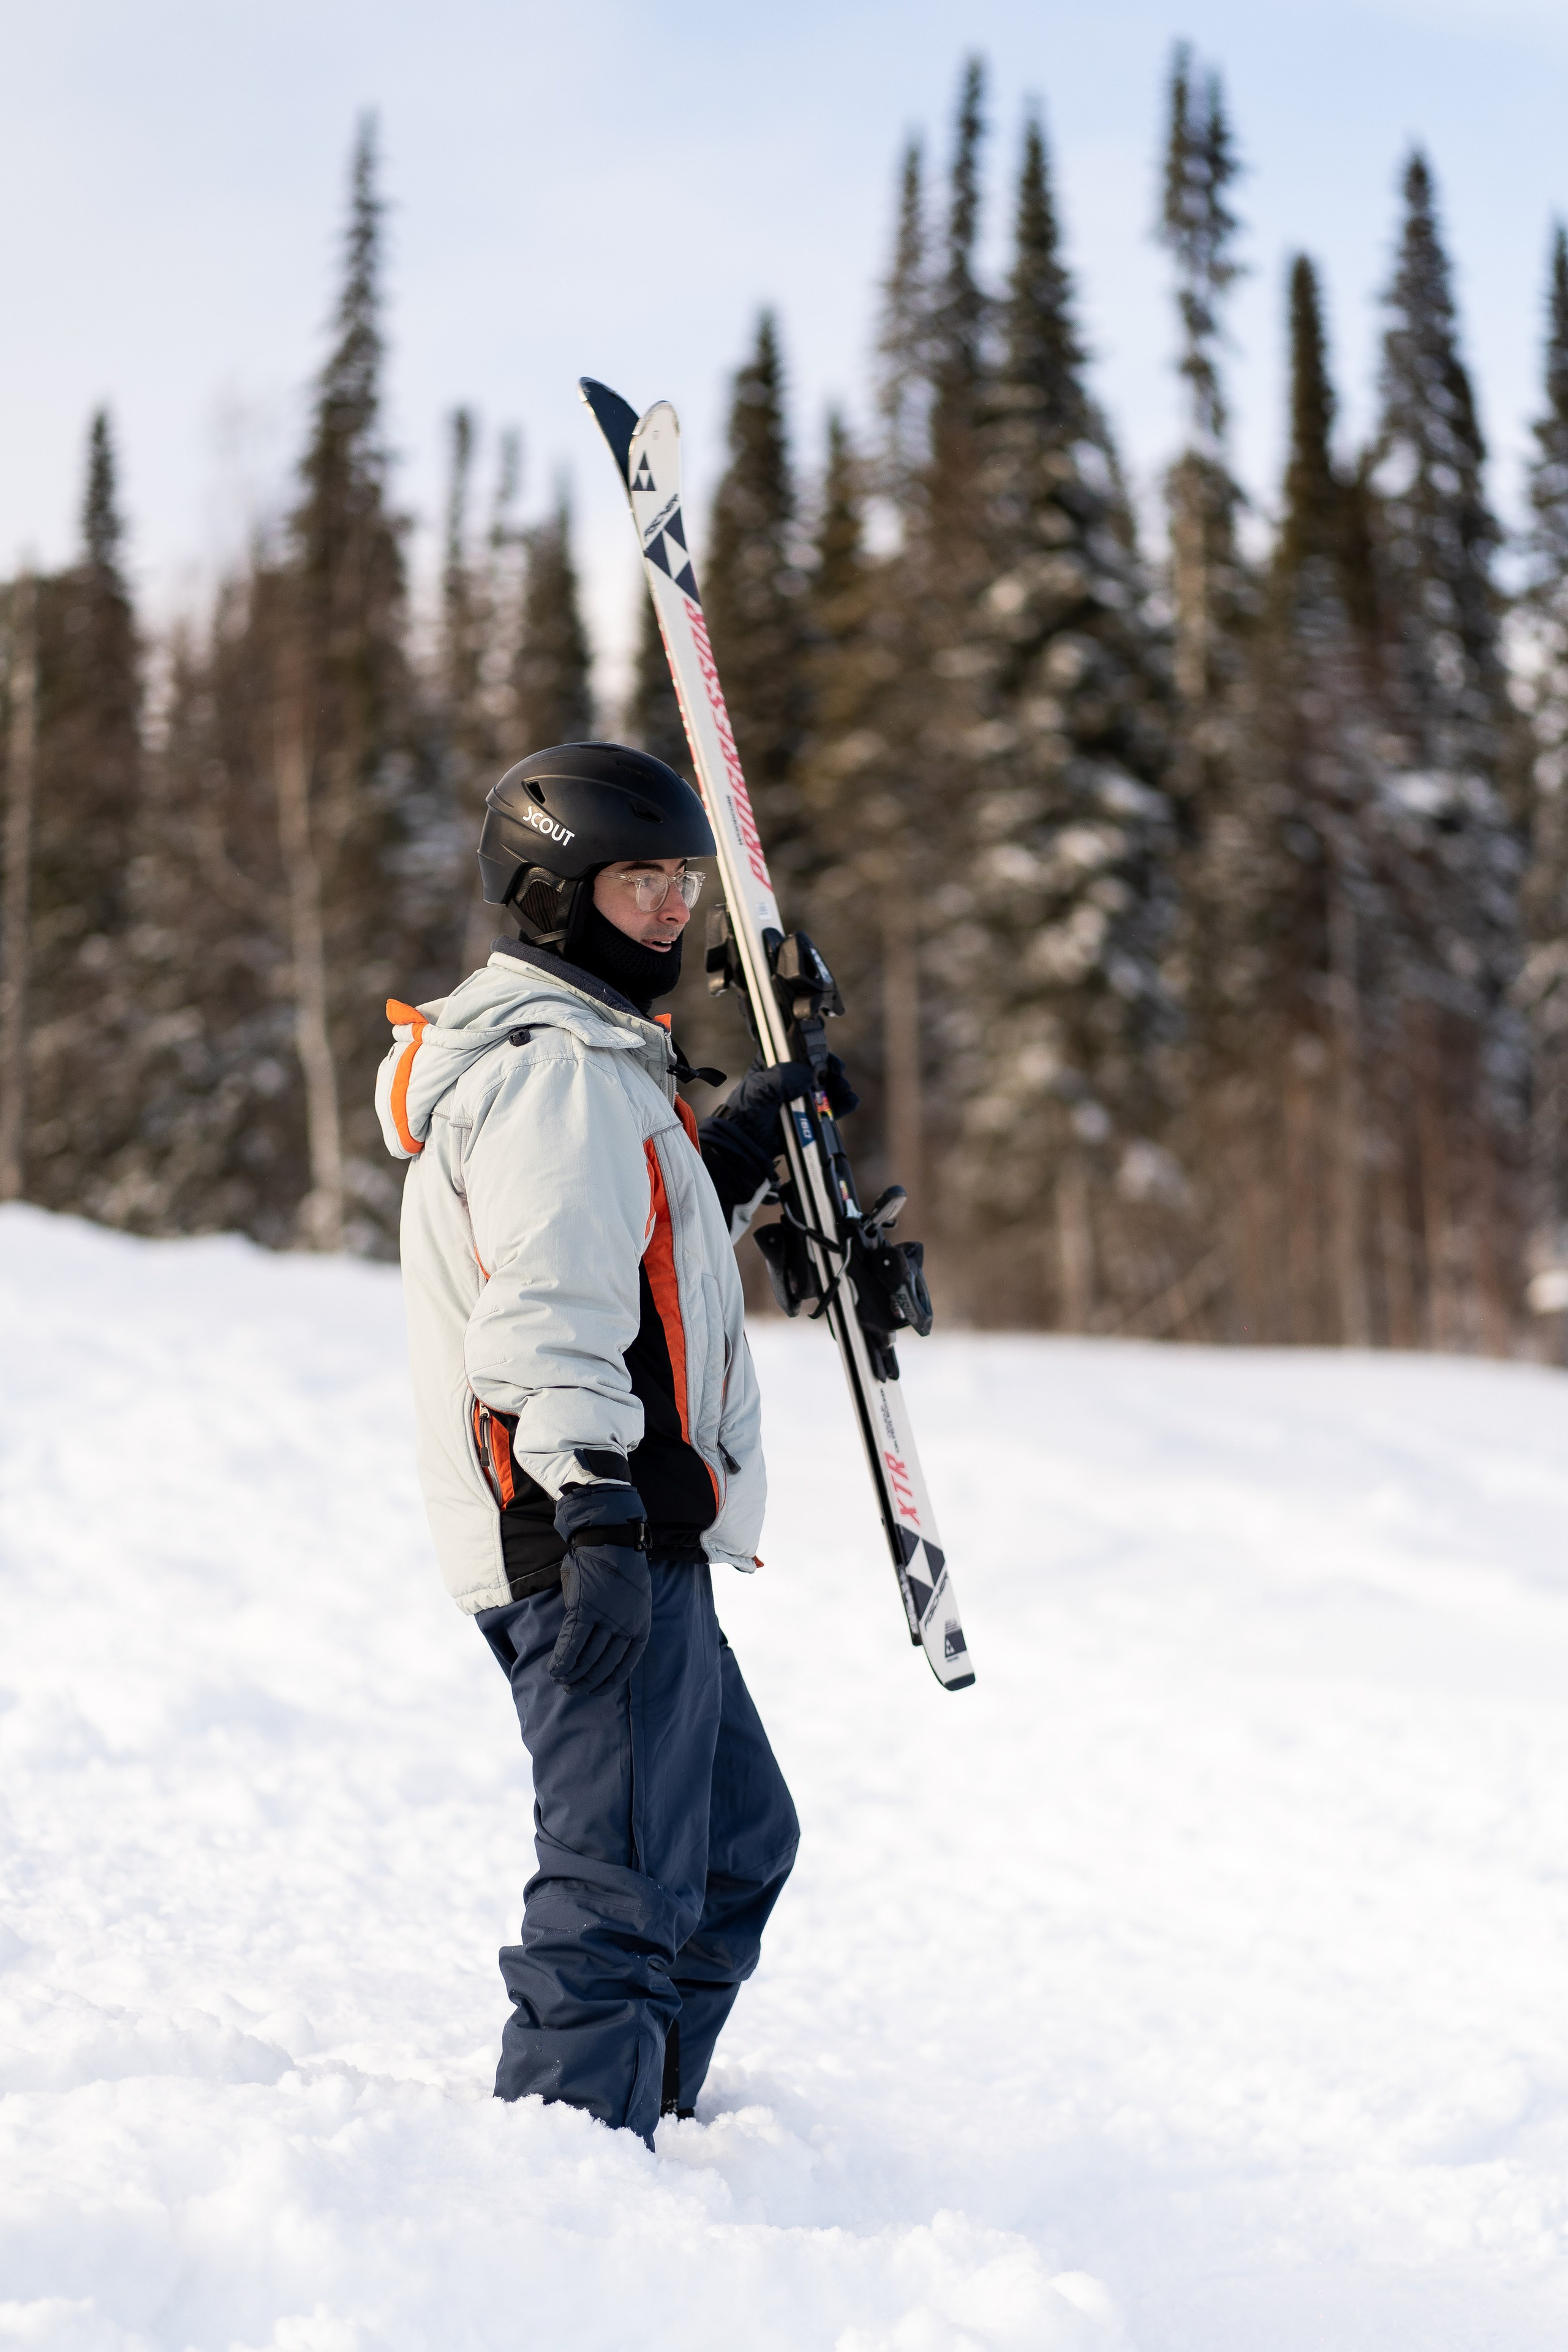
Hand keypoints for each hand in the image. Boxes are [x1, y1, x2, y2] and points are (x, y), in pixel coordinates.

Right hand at [549, 1483, 651, 1695]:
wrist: (611, 1538)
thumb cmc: (619, 1567)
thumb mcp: (631, 1600)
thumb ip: (620, 1623)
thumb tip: (599, 1645)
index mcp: (641, 1626)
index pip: (625, 1666)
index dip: (607, 1681)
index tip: (594, 1690)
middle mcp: (626, 1626)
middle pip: (604, 1665)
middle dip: (586, 1682)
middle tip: (572, 1689)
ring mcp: (605, 1619)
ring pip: (586, 1658)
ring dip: (572, 1674)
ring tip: (561, 1680)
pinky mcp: (584, 1609)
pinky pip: (571, 1645)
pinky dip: (562, 1660)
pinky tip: (554, 1669)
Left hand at [711, 1054, 858, 1153]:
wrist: (748, 1146)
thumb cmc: (747, 1115)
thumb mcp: (761, 1089)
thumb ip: (784, 1077)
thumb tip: (809, 1073)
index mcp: (773, 1066)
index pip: (796, 1049)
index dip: (812, 1048)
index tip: (823, 1052)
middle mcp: (788, 1080)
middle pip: (816, 1067)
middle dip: (830, 1068)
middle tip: (837, 1072)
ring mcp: (799, 1098)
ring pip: (826, 1086)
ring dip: (839, 1085)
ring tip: (844, 1089)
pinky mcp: (808, 1115)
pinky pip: (829, 1107)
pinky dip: (842, 1104)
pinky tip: (849, 1101)